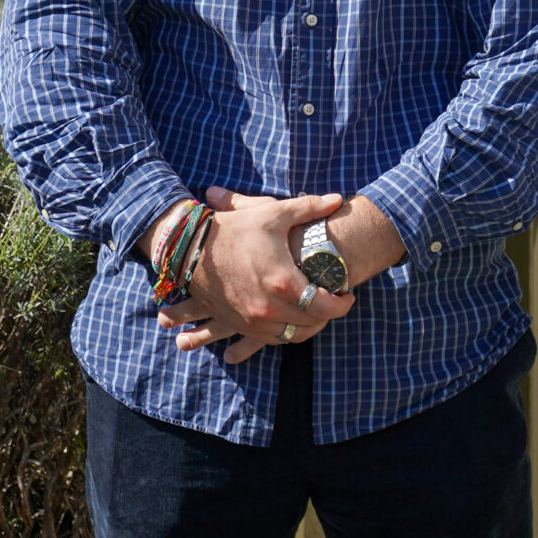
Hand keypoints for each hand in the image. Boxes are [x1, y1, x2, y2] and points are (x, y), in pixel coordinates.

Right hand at [150, 187, 353, 362]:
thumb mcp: (272, 213)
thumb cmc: (234, 229)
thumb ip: (309, 207)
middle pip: (312, 323)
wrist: (189, 249)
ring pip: (293, 336)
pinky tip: (293, 318)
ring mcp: (252, 320)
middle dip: (329, 313)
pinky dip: (286, 331)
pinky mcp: (238, 325)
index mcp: (283, 283)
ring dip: (309, 326)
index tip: (348, 295)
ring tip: (317, 310)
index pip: (325, 306)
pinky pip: (271, 338)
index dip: (342, 304)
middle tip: (336, 301)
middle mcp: (269, 309)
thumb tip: (337, 199)